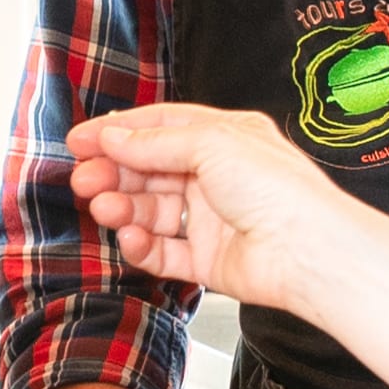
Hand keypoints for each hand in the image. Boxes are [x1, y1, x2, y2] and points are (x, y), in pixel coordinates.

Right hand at [64, 103, 343, 310]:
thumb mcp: (210, 143)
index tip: (81, 141)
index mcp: (225, 138)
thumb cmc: (277, 189)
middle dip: (113, 173)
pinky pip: (163, 252)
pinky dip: (142, 245)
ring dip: (123, 208)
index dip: (119, 132)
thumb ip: (156, 142)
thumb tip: (114, 137)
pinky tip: (130, 237)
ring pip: (152, 212)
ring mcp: (212, 220)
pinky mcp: (208, 261)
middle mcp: (218, 177)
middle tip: (83, 179)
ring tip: (105, 208)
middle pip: (150, 171)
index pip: (161, 128)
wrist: (307, 250)